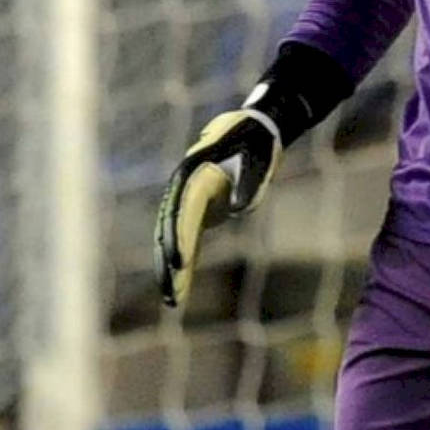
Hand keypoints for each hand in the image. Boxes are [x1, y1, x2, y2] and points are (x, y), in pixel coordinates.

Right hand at [154, 108, 281, 308]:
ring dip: (171, 269)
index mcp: (196, 173)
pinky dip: (184, 261)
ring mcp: (189, 199)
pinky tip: (180, 287)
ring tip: (172, 301)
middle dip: (170, 263)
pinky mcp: (200, 210)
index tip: (177, 263)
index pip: (182, 211)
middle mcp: (185, 187)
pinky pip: (187, 238)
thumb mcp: (259, 158)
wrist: (255, 128)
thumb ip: (249, 182)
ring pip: (174, 238)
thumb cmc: (258, 143)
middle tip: (171, 295)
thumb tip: (237, 209)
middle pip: (172, 229)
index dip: (178, 238)